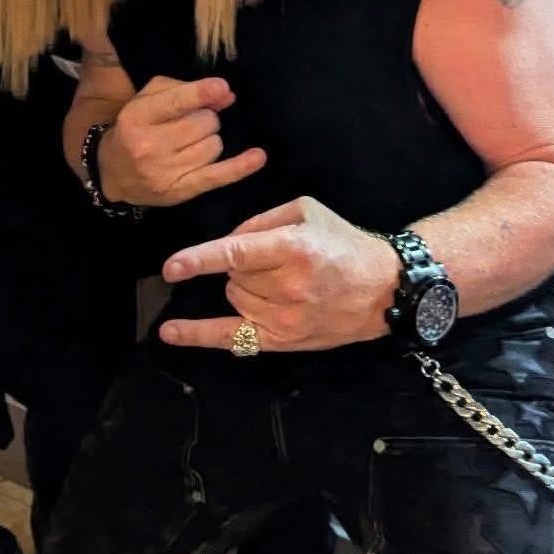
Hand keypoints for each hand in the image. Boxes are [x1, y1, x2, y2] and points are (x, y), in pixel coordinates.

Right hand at [99, 75, 265, 207]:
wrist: (112, 172)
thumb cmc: (135, 128)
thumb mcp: (148, 99)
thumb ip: (184, 89)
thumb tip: (225, 95)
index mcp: (137, 117)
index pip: (175, 102)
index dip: (202, 93)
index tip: (222, 87)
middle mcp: (149, 146)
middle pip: (203, 123)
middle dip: (206, 118)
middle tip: (192, 123)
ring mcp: (164, 172)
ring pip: (213, 146)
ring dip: (210, 139)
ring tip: (191, 141)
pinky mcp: (180, 191)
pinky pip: (218, 176)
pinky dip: (240, 166)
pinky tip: (258, 156)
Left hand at [158, 196, 399, 352]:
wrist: (384, 288)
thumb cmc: (345, 244)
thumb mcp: (307, 212)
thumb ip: (261, 222)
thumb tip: (227, 243)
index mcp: (294, 249)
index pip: (236, 253)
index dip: (200, 259)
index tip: (172, 267)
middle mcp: (288, 287)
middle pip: (233, 274)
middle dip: (242, 263)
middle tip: (274, 260)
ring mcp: (284, 319)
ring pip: (234, 297)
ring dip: (243, 286)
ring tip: (278, 282)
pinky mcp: (283, 341)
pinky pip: (232, 338)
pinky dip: (198, 335)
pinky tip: (170, 333)